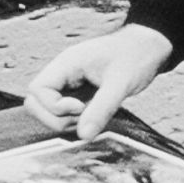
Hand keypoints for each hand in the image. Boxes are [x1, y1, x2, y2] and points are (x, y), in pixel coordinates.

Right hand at [24, 24, 173, 139]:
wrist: (149, 47)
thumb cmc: (136, 56)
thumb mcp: (121, 83)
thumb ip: (101, 109)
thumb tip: (83, 135)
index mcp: (66, 63)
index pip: (37, 90)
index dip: (54, 106)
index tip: (80, 107)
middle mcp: (62, 73)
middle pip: (34, 102)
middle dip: (55, 117)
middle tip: (83, 116)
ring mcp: (67, 83)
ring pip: (47, 109)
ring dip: (65, 120)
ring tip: (92, 115)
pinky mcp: (76, 92)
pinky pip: (62, 110)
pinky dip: (74, 119)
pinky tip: (94, 114)